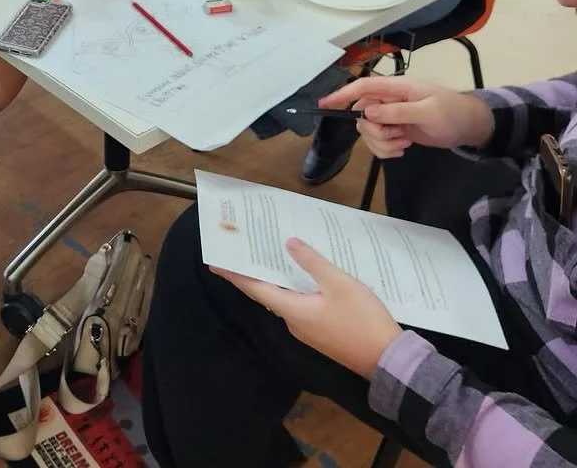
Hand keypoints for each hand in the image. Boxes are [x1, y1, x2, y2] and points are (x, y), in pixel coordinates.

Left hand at [215, 239, 401, 378]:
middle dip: (256, 271)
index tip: (215, 263)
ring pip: (286, 299)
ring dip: (277, 278)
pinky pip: (301, 305)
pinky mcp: (322, 333)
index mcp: (292, 310)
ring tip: (273, 253)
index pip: (255, 288)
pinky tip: (304, 274)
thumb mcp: (338, 283)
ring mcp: (308, 330)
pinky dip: (295, 288)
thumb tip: (287, 243)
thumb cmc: (362, 320)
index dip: (235, 275)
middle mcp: (294, 322)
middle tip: (246, 248)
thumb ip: (312, 262)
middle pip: (268, 293)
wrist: (389, 361)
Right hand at [321, 76, 494, 159]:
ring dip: (382, 143)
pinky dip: (386, 150)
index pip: (361, 88)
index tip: (324, 106)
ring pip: (368, 131)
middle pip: (361, 114)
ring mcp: (390, 116)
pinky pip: (378, 142)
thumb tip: (367, 112)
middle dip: (375, 132)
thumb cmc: (453, 113)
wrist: (470, 127)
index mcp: (395, 87)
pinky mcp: (394, 130)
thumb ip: (397, 111)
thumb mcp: (428, 111)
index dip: (341, 95)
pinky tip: (404, 148)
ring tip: (404, 143)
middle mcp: (388, 100)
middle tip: (397, 136)